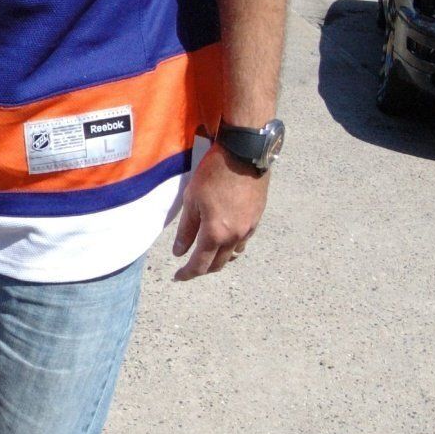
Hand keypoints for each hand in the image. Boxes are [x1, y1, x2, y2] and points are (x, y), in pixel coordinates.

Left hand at [172, 144, 268, 280]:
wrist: (244, 156)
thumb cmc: (213, 174)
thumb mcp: (192, 200)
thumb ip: (186, 230)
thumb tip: (179, 252)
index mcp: (216, 233)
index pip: (200, 264)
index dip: (188, 274)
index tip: (178, 277)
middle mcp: (235, 236)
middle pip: (219, 264)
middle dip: (203, 270)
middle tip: (189, 269)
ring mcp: (249, 229)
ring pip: (232, 255)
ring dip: (219, 260)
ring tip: (205, 256)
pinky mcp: (257, 220)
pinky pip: (243, 242)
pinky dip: (231, 247)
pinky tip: (223, 240)